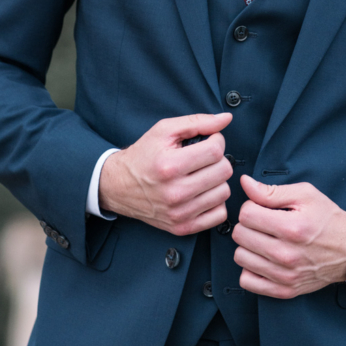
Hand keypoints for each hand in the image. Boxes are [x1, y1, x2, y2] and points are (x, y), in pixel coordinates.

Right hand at [98, 112, 232, 234]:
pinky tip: (203, 192)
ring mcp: (180, 213)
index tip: (208, 140)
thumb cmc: (144, 155)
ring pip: (224, 192)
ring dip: (217, 180)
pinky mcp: (183, 227)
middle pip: (223, 171)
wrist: (119, 186)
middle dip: (218, 159)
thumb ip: (198, 121)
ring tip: (201, 174)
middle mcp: (175, 192)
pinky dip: (215, 202)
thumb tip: (227, 118)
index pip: (215, 151)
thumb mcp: (164, 130)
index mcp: (170, 166)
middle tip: (204, 157)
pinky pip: (219, 215)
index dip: (217, 140)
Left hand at [232, 175, 345, 298]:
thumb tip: (245, 183)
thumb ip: (272, 191)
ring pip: (240, 257)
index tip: (262, 208)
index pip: (246, 214)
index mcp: (291, 227)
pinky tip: (262, 259)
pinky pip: (247, 281)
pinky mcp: (285, 290)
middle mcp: (286, 254)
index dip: (251, 206)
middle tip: (262, 223)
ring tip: (263, 239)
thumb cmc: (328, 219)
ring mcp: (285, 275)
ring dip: (248, 246)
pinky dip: (250, 269)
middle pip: (240, 235)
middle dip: (248, 224)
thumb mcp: (305, 195)